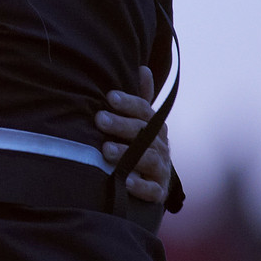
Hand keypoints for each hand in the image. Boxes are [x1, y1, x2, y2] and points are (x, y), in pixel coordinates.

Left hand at [94, 65, 171, 203]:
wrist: (151, 183)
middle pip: (145, 134)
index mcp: (154, 127)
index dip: (129, 103)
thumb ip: (139, 100)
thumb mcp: (139, 122)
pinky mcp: (158, 191)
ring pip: (149, 159)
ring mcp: (161, 170)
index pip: (145, 112)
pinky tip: (127, 181)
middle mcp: (161, 147)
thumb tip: (143, 68)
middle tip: (99, 119)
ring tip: (106, 150)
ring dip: (128, 154)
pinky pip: (153, 190)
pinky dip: (141, 186)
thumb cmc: (138, 145)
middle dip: (122, 125)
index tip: (109, 97)